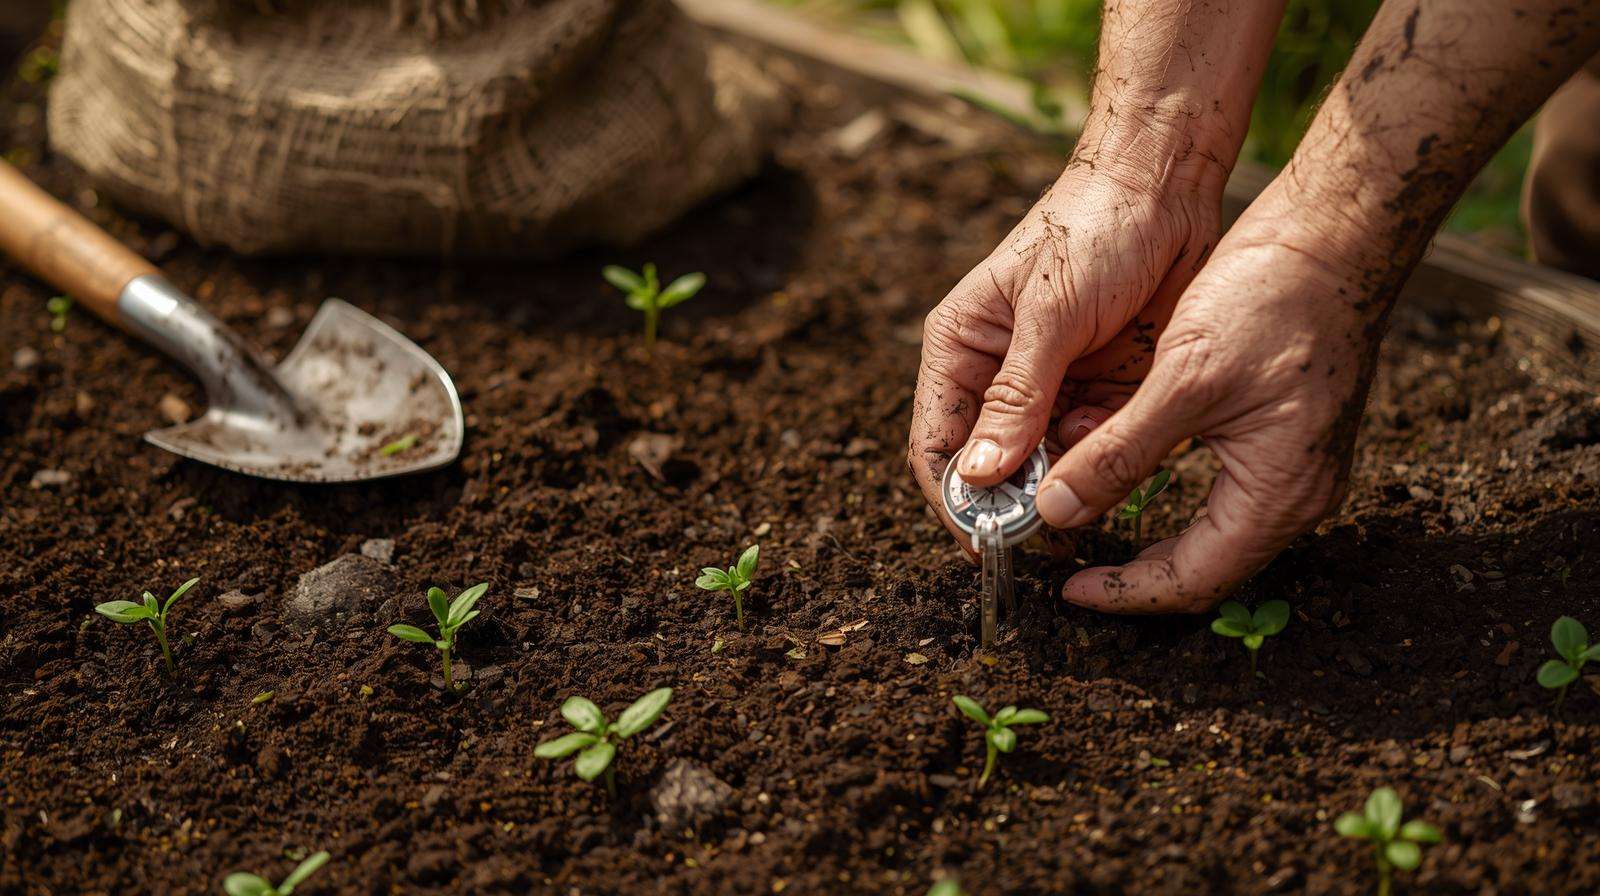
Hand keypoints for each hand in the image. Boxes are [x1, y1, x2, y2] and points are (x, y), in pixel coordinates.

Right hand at [908, 163, 1219, 549]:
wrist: (1169, 186)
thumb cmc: (1093, 228)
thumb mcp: (1050, 313)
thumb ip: (1016, 396)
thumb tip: (977, 474)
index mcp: (961, 349)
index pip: (937, 443)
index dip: (956, 499)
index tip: (984, 542)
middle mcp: (1000, 376)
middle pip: (991, 466)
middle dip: (1013, 502)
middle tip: (1045, 537)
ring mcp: (1053, 387)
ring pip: (1046, 465)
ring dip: (1065, 485)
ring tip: (1089, 494)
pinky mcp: (1102, 390)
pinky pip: (1097, 447)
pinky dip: (1108, 458)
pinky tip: (1123, 443)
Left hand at [1037, 188, 1389, 611]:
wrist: (1335, 235)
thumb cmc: (1273, 299)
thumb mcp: (1182, 380)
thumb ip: (1118, 454)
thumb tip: (1058, 512)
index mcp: (1279, 496)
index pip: (1192, 581)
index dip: (1125, 593)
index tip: (1068, 589)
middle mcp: (1296, 493)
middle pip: (1202, 563)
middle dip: (1131, 568)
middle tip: (1066, 559)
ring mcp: (1295, 465)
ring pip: (1205, 523)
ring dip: (1141, 520)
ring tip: (1077, 509)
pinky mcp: (1284, 433)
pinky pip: (1218, 483)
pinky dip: (1160, 479)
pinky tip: (1115, 458)